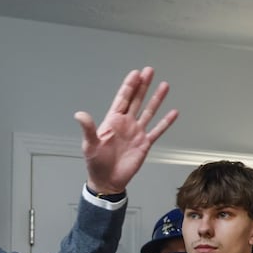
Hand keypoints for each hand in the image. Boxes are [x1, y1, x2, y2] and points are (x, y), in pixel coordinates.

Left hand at [75, 67, 176, 195]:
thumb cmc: (96, 164)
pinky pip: (157, 131)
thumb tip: (79, 114)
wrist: (107, 181)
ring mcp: (136, 133)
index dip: (129, 86)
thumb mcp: (89, 145)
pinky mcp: (144, 144)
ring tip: (164, 86)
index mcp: (112, 121)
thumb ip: (88, 128)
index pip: (122, 99)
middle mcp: (126, 124)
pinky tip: (173, 113)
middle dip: (143, 85)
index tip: (135, 73)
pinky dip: (165, 122)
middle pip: (136, 100)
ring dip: (156, 99)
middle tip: (149, 71)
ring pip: (148, 112)